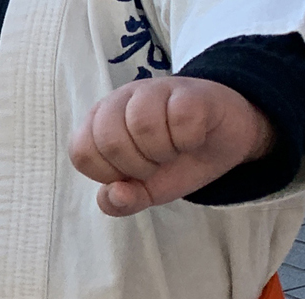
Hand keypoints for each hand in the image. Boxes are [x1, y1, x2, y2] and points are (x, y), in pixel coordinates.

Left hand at [70, 76, 273, 216]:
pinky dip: (190, 139)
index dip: (109, 174)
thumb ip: (120, 202)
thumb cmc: (175, 161)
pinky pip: (182, 118)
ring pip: (143, 126)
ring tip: (174, 149)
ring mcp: (155, 90)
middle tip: (158, 162)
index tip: (132, 173)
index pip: (81, 152)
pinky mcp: (190, 91)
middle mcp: (120, 100)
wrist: (223, 140)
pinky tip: (194, 137)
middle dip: (138, 166)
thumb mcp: (144, 190)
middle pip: (110, 141)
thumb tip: (115, 195)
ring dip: (163, 152)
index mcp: (98, 123)